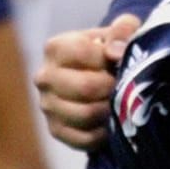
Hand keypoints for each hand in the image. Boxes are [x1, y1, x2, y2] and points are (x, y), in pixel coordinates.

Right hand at [33, 13, 140, 150]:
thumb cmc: (110, 49)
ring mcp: (47, 105)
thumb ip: (122, 30)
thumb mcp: (121, 30)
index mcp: (55, 48)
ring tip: (119, 101)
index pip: (83, 52)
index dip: (109, 58)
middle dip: (112, 87)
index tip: (120, 60)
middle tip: (124, 85)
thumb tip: (116, 52)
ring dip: (109, 110)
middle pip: (85, 87)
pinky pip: (84, 139)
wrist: (100, 74)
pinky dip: (104, 133)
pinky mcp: (56, 130)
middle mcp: (44, 77)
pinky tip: (112, 120)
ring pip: (85, 115)